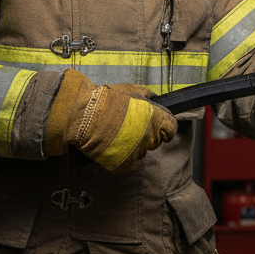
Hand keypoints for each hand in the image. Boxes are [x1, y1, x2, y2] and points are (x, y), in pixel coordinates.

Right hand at [44, 69, 176, 170]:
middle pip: (155, 141)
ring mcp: (136, 152)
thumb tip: (154, 97)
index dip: (164, 128)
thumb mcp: (131, 89)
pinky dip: (121, 158)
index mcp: (156, 119)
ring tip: (116, 135)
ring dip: (133, 146)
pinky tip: (111, 147)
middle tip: (129, 128)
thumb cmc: (107, 99)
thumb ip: (147, 95)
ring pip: (140, 152)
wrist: (83, 114)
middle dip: (146, 136)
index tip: (157, 127)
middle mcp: (150, 137)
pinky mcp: (122, 164)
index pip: (171, 130)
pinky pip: (127, 163)